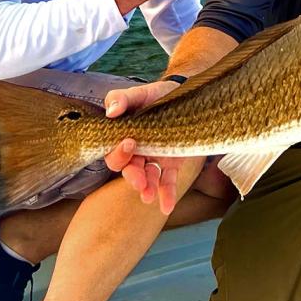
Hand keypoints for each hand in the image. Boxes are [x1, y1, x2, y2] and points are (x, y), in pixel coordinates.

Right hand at [104, 80, 184, 213]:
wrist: (188, 97)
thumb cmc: (158, 95)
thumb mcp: (141, 93)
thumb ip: (123, 98)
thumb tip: (112, 111)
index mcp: (124, 136)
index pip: (114, 151)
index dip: (118, 152)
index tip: (129, 144)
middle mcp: (137, 151)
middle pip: (129, 168)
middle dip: (132, 176)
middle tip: (139, 181)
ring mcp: (154, 158)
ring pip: (148, 177)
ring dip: (148, 187)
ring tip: (149, 197)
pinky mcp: (171, 164)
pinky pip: (168, 181)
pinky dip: (167, 194)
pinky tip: (166, 207)